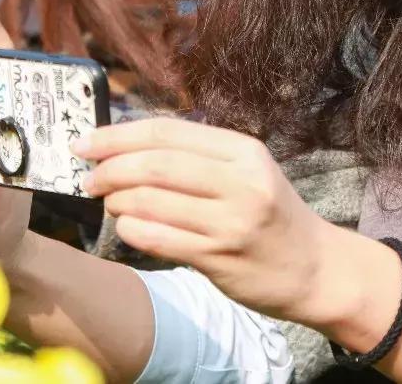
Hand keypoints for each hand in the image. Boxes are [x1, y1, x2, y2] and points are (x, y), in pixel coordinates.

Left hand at [76, 118, 334, 322]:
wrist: (317, 269)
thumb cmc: (270, 215)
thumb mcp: (247, 171)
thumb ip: (198, 156)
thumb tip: (126, 143)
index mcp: (243, 150)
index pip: (167, 132)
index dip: (118, 135)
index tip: (85, 142)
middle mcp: (241, 182)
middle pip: (156, 164)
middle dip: (110, 168)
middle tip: (89, 177)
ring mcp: (232, 222)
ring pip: (153, 202)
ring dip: (117, 201)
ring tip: (108, 202)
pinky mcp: (221, 258)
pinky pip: (160, 239)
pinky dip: (131, 230)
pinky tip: (125, 228)